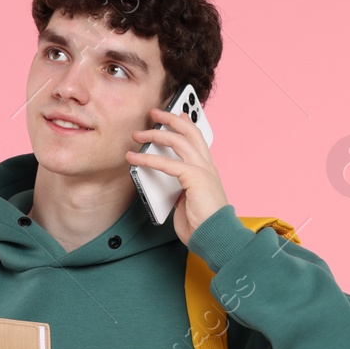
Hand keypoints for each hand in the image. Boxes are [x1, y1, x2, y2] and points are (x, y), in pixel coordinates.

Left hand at [126, 106, 228, 246]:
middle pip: (189, 132)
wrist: (215, 236)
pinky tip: (134, 157)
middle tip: (154, 112)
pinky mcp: (194, 178)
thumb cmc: (202, 222)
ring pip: (178, 141)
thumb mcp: (187, 199)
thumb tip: (162, 182)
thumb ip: (179, 187)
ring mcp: (202, 170)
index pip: (197, 138)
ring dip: (156, 134)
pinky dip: (147, 158)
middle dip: (171, 119)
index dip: (186, 123)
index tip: (177, 113)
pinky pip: (167, 163)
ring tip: (138, 133)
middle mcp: (207, 165)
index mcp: (207, 169)